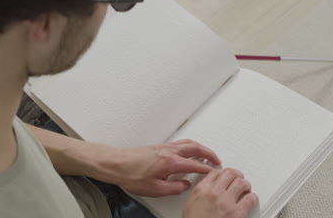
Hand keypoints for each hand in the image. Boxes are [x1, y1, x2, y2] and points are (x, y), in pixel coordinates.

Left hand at [95, 139, 220, 196]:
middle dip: (209, 153)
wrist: (116, 163)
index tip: (215, 172)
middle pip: (195, 148)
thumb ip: (174, 188)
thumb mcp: (154, 189)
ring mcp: (164, 147)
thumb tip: (185, 185)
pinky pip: (180, 143)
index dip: (207, 169)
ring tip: (207, 154)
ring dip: (200, 147)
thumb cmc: (131, 174)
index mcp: (170, 162)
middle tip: (217, 160)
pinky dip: (190, 145)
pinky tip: (189, 151)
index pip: (195, 164)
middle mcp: (169, 151)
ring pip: (188, 143)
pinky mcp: (159, 146)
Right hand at [183, 168, 257, 217]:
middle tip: (238, 179)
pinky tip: (250, 199)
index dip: (222, 173)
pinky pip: (250, 198)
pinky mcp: (238, 213)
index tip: (225, 177)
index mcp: (201, 190)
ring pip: (242, 183)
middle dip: (236, 175)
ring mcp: (227, 202)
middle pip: (230, 173)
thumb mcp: (191, 204)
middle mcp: (214, 193)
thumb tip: (209, 189)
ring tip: (245, 189)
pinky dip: (252, 197)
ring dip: (245, 185)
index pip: (215, 172)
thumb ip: (201, 193)